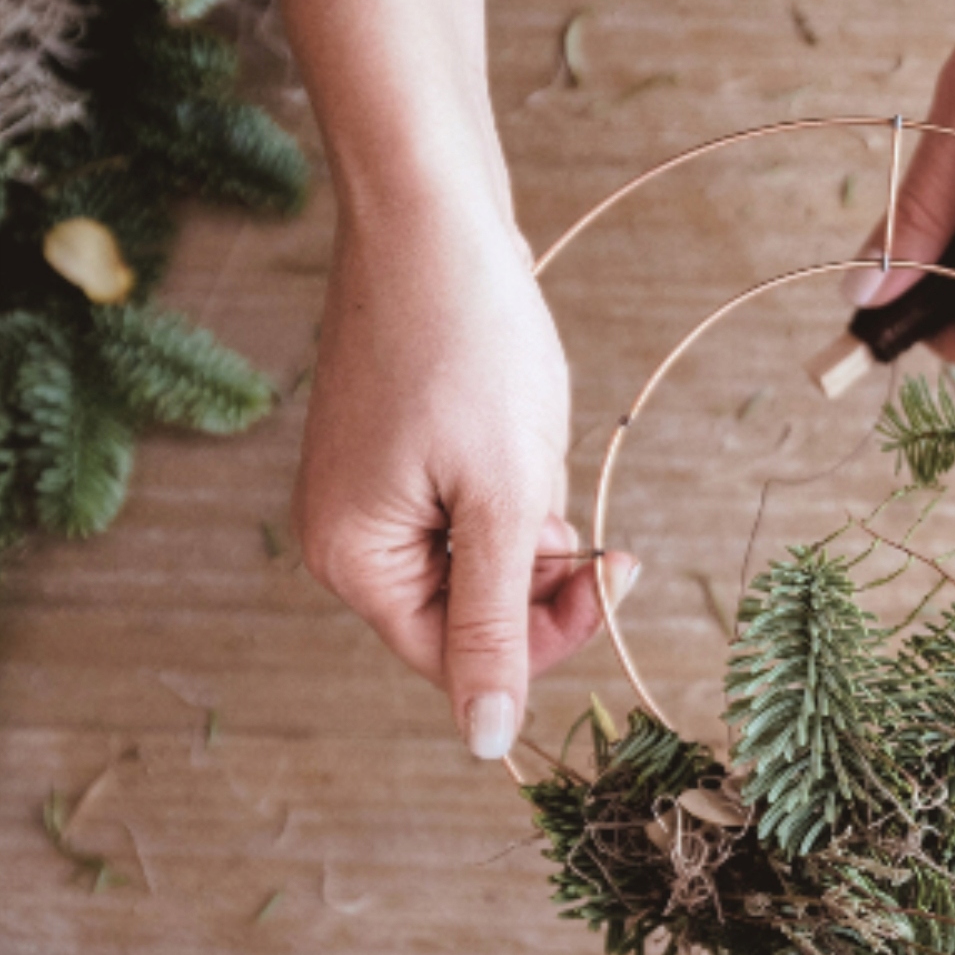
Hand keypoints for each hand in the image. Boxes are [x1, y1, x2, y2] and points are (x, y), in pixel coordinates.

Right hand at [293, 189, 633, 759]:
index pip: (459, 661)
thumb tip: (488, 743)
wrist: (433, 211)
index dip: (546, 638)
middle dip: (538, 568)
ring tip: (527, 437)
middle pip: (472, 612)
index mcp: (352, 561)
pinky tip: (514, 415)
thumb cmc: (466, 344)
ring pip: (483, 555)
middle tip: (578, 511)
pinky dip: (511, 477)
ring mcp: (367, 491)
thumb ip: (499, 627)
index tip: (609, 576)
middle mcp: (345, 537)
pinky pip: (471, 501)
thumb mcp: (502, 500)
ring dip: (530, 516)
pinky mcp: (395, 451)